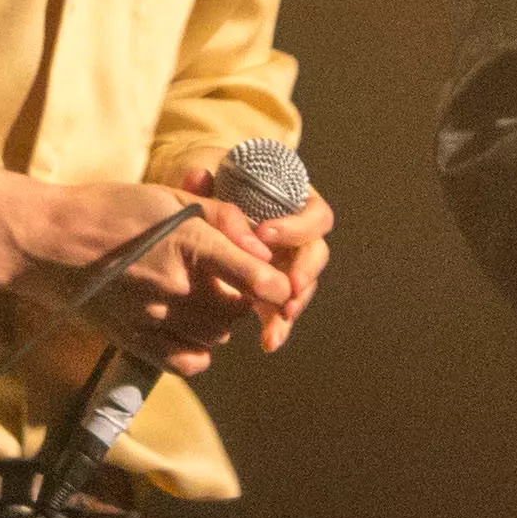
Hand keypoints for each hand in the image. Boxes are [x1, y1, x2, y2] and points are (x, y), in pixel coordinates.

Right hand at [0, 169, 289, 373]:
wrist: (45, 244)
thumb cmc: (105, 210)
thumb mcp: (165, 196)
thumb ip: (219, 218)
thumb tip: (261, 245)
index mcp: (185, 243)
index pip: (252, 276)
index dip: (274, 284)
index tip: (280, 286)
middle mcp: (174, 287)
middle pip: (237, 309)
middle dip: (242, 296)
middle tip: (226, 278)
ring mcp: (154, 319)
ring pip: (217, 336)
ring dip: (220, 321)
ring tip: (201, 298)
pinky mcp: (136, 342)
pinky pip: (189, 362)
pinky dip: (199, 350)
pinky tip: (187, 328)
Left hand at [162, 146, 333, 352]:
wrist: (199, 226)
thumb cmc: (209, 198)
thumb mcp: (205, 188)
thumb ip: (203, 184)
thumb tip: (201, 175)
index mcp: (293, 204)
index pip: (315, 214)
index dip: (296, 225)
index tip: (265, 233)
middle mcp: (298, 236)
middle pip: (317, 253)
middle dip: (305, 272)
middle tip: (288, 287)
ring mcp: (288, 265)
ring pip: (303, 286)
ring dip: (295, 303)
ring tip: (281, 318)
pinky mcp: (273, 292)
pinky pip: (283, 310)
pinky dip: (278, 326)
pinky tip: (267, 342)